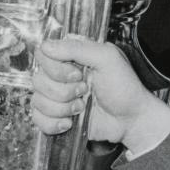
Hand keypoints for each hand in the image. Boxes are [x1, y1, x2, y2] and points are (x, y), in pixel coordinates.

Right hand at [31, 38, 169, 151]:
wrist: (131, 120)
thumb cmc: (124, 87)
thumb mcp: (107, 59)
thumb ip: (77, 48)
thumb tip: (46, 46)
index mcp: (70, 58)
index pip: (42, 55)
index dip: (55, 68)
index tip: (76, 74)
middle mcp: (60, 76)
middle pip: (38, 80)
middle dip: (63, 91)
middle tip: (84, 91)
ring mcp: (57, 98)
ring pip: (38, 101)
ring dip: (61, 108)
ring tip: (81, 107)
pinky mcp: (56, 117)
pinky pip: (38, 119)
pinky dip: (53, 123)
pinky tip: (70, 123)